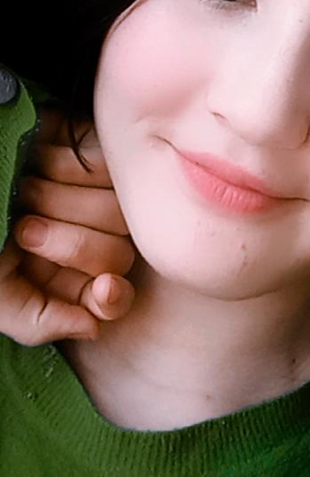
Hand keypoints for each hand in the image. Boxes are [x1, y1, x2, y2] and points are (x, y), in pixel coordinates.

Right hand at [0, 107, 134, 344]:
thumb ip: (38, 321)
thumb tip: (92, 326)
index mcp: (67, 278)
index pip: (115, 297)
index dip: (114, 296)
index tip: (103, 288)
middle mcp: (89, 238)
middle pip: (118, 253)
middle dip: (71, 244)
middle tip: (26, 229)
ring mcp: (97, 195)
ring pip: (116, 209)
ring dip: (58, 202)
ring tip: (23, 192)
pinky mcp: (95, 150)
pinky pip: (103, 164)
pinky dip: (61, 164)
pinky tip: (37, 161)